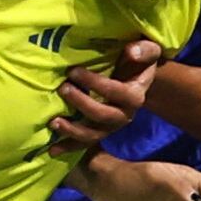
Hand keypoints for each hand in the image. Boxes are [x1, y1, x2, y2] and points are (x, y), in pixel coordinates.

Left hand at [47, 39, 162, 154]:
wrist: (138, 80)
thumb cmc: (139, 62)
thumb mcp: (147, 51)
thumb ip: (144, 50)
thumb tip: (131, 51)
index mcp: (135, 96)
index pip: (116, 92)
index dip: (94, 83)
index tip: (73, 71)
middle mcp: (125, 115)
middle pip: (103, 116)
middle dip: (81, 103)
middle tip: (62, 89)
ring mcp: (111, 127)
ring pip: (93, 135)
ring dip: (72, 131)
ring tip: (54, 122)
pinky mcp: (100, 132)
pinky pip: (85, 143)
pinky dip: (68, 147)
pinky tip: (52, 150)